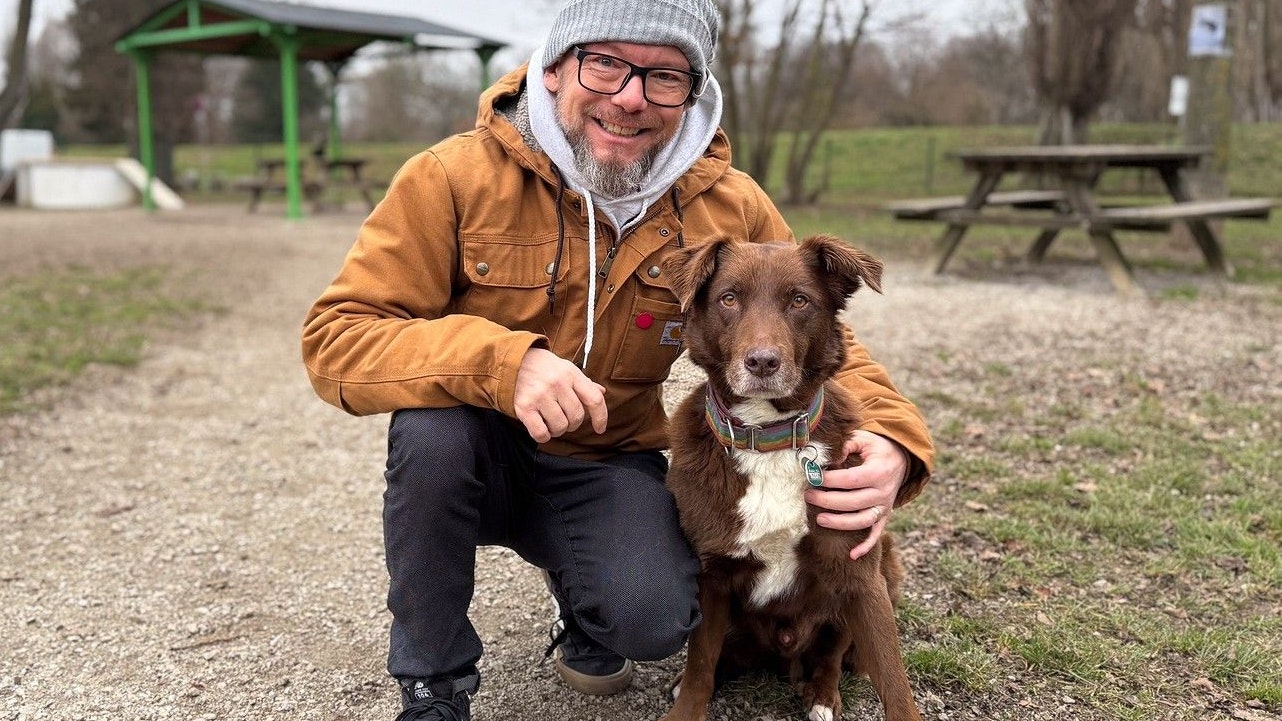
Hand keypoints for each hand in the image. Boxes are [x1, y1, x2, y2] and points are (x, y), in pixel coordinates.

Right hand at [513, 348, 607, 442]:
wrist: (513, 360)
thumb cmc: (543, 367)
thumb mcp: (566, 369)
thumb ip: (583, 383)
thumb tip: (601, 392)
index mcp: (571, 373)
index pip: (594, 399)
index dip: (601, 417)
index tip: (600, 429)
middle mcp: (557, 383)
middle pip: (577, 417)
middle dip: (573, 424)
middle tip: (564, 418)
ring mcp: (540, 395)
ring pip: (560, 427)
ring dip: (558, 430)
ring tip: (550, 421)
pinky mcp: (524, 407)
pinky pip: (541, 433)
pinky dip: (544, 435)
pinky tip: (541, 427)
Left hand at [804, 430, 908, 560]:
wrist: (901, 458)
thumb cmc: (875, 448)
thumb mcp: (863, 439)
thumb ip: (845, 446)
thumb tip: (826, 458)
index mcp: (878, 471)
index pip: (850, 479)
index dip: (830, 480)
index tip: (812, 477)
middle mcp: (883, 492)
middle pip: (853, 502)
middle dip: (828, 501)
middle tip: (808, 496)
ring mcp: (884, 506)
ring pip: (862, 521)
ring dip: (840, 523)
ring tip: (819, 520)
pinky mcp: (884, 516)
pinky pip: (876, 534)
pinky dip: (866, 546)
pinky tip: (852, 555)